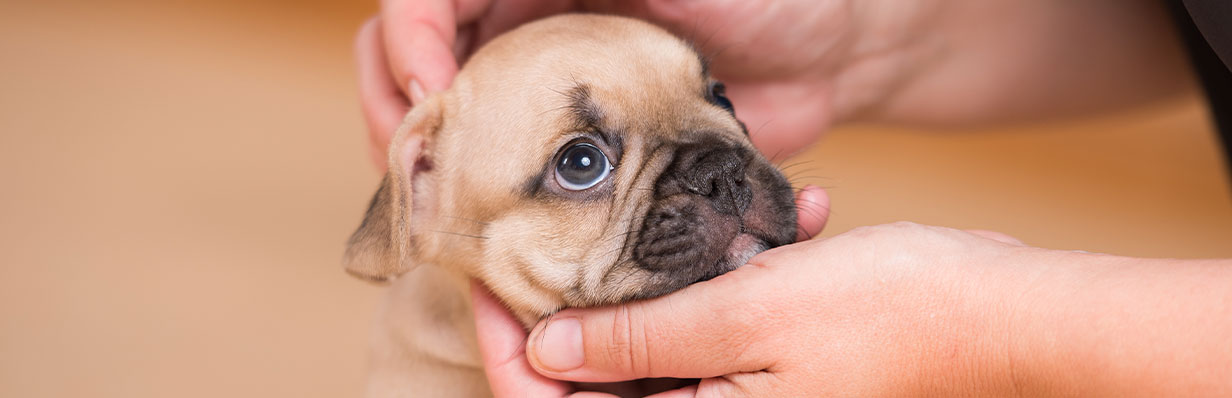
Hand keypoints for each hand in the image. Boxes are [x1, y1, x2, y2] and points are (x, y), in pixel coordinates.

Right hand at [358, 0, 943, 167]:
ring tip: (441, 215)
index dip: (406, 39)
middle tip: (418, 166)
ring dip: (424, 172)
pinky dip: (487, 218)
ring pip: (442, 130)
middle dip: (396, 113)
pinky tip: (492, 248)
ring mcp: (547, 95)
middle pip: (406, 66)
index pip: (421, 0)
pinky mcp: (582, 156)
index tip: (437, 89)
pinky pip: (509, 186)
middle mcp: (524, 30)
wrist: (835, 55)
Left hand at [474, 220, 1072, 396]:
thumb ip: (638, 344)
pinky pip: (730, 331)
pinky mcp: (781, 370)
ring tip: (700, 217)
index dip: (515, 354)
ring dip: (677, 280)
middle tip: (574, 231)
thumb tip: (543, 352)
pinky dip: (740, 278)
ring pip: (669, 348)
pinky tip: (790, 223)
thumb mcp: (743, 317)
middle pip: (608, 385)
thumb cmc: (890, 319)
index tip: (495, 283)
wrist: (1007, 316)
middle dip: (594, 304)